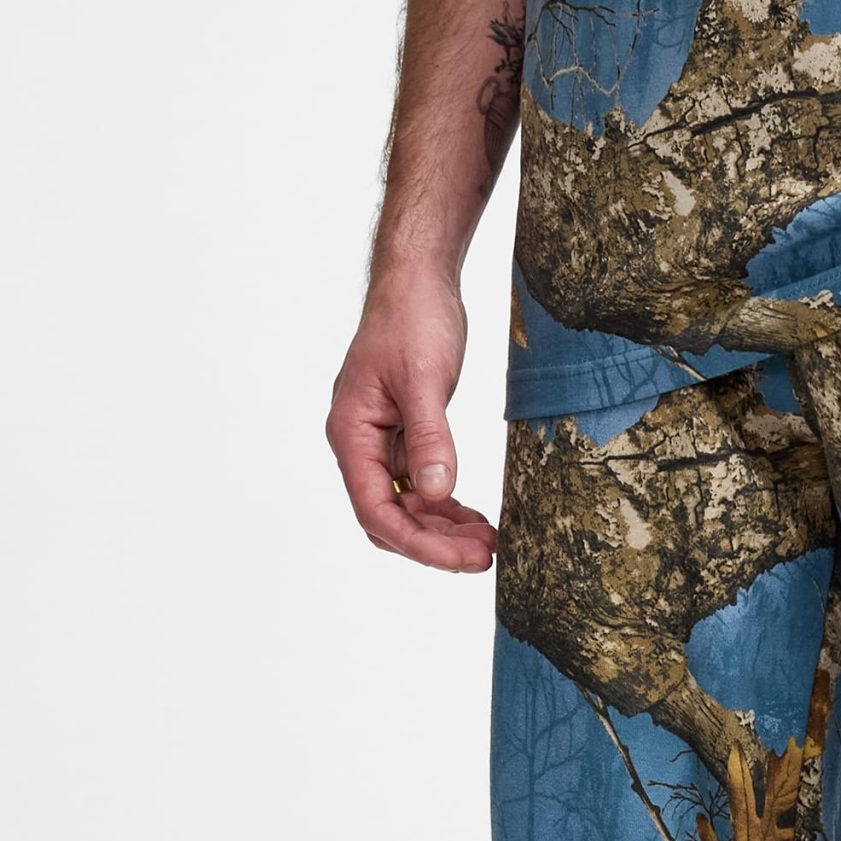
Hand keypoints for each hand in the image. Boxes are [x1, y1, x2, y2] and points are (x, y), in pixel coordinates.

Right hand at [326, 262, 497, 571]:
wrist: (418, 281)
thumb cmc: (412, 318)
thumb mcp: (425, 378)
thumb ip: (430, 437)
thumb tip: (437, 492)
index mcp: (351, 434)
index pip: (376, 510)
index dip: (418, 543)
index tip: (462, 559)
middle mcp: (360, 446)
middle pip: (391, 519)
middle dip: (436, 544)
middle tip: (485, 557)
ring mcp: (382, 445)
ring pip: (409, 509)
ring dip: (446, 531)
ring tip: (489, 543)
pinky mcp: (406, 438)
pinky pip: (422, 488)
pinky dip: (448, 508)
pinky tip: (477, 520)